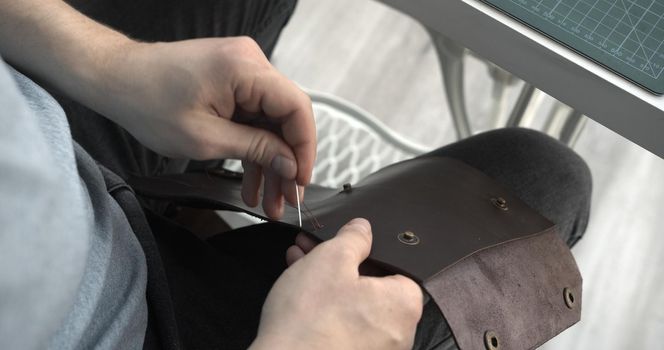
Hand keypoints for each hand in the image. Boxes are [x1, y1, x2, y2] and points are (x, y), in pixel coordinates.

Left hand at [102, 37, 314, 218]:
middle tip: (286, 200)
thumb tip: (291, 165)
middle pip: (286, 118)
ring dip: (270, 162)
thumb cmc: (146, 101)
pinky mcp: (232, 82)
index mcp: (246, 68)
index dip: (305, 148)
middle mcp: (250, 63)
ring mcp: (242, 71)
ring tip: (268, 201)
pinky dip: (254, 148)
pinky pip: (254, 118)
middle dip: (286, 163)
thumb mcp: (204, 138)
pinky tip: (251, 182)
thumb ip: (255, 149)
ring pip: (271, 124)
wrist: (115, 79)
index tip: (301, 180)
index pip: (297, 108)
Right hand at [250, 219, 422, 349]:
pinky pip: (343, 326)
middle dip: (339, 262)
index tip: (342, 240)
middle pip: (370, 285)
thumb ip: (354, 238)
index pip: (396, 267)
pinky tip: (300, 294)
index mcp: (405, 305)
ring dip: (327, 282)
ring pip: (353, 304)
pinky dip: (326, 309)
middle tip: (313, 249)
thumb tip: (363, 229)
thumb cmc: (311, 319)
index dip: (365, 249)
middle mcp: (398, 334)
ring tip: (298, 265)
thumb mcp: (332, 258)